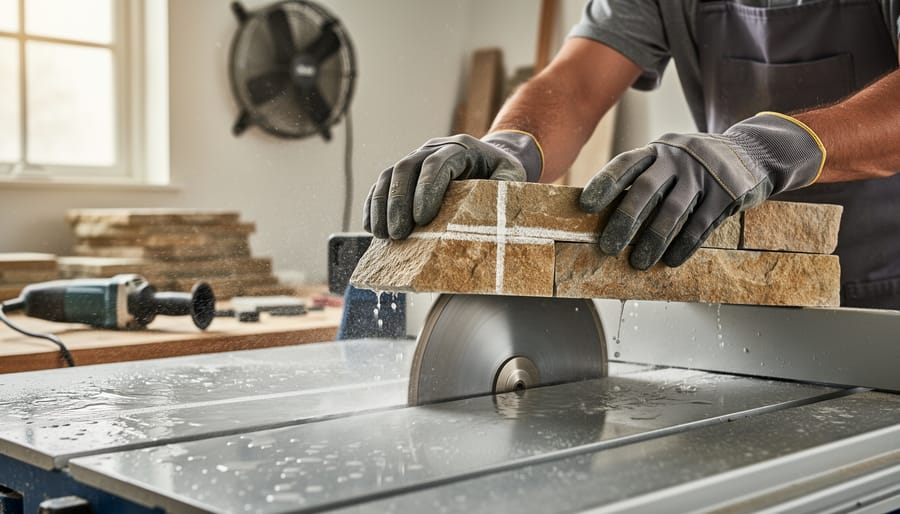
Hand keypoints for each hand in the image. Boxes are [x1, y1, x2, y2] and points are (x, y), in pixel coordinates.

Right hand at [364, 131, 541, 238]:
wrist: (490, 159)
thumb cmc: (501, 173)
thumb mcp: (512, 177)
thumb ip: (505, 190)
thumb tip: (493, 215)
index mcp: (460, 148)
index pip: (437, 163)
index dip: (426, 189)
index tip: (422, 219)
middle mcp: (432, 149)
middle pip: (406, 168)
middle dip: (399, 202)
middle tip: (399, 234)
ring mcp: (415, 159)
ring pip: (389, 175)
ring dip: (382, 206)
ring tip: (383, 236)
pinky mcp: (404, 174)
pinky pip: (381, 185)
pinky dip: (374, 206)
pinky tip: (373, 228)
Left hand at [579, 112, 825, 269]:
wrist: (753, 153)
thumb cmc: (695, 166)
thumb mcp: (670, 160)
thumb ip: (644, 178)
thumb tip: (604, 214)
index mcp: (658, 150)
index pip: (626, 164)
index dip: (604, 184)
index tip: (585, 206)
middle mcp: (679, 159)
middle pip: (646, 190)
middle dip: (624, 221)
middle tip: (607, 248)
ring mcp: (705, 174)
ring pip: (673, 211)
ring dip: (652, 240)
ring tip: (638, 263)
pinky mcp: (728, 193)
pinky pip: (701, 224)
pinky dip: (684, 244)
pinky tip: (671, 260)